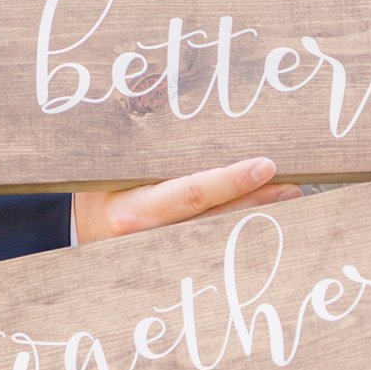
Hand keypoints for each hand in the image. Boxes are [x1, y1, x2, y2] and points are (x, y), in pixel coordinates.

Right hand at [73, 157, 298, 244]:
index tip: (266, 165)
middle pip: (217, 219)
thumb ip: (150, 153)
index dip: (232, 181)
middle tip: (294, 185)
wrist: (76, 230)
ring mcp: (162, 254)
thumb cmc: (97, 189)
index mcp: (136, 210)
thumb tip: (184, 108)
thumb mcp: (115, 167)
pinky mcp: (170, 261)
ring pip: (220, 235)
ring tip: (289, 198)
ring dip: (257, 216)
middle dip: (259, 202)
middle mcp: (151, 237)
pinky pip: (211, 245)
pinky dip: (239, 231)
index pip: (193, 193)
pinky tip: (264, 219)